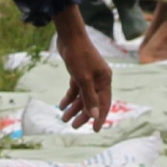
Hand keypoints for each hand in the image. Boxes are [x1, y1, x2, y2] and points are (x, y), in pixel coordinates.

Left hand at [49, 11, 112, 128]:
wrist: (69, 36)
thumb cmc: (78, 56)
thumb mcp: (83, 79)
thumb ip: (89, 98)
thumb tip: (95, 116)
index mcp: (104, 80)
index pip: (104, 103)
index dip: (99, 117)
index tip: (95, 130)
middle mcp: (99, 79)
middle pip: (92, 101)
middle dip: (83, 114)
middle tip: (73, 126)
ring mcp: (89, 76)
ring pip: (82, 96)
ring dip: (74, 107)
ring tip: (64, 118)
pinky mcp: (79, 72)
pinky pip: (76, 89)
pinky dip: (69, 97)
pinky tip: (62, 105)